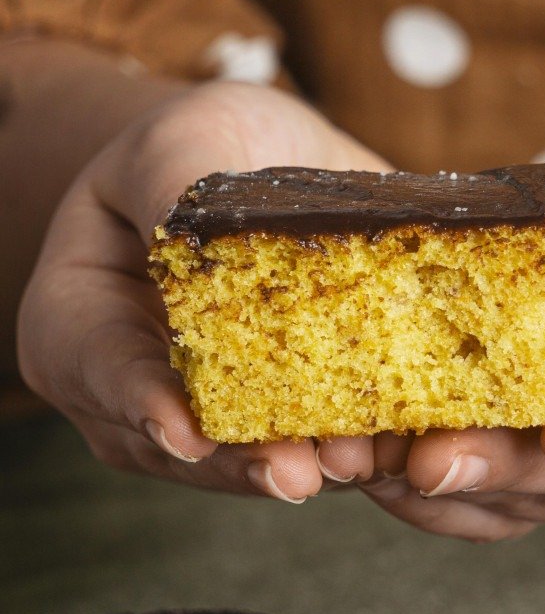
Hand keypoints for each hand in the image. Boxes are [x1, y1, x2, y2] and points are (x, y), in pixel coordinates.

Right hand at [17, 81, 386, 500]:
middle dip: (244, 462)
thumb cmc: (203, 149)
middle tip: (297, 472)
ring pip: (251, 465)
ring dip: (312, 467)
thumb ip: (177, 189)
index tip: (188, 435)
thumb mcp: (184, 142)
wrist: (262, 171)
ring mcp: (204, 424)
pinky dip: (355, 457)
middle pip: (180, 446)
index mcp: (78, 321)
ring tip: (359, 463)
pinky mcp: (279, 432)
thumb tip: (198, 242)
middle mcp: (132, 393)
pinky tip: (398, 453)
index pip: (101, 370)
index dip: (143, 405)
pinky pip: (311, 455)